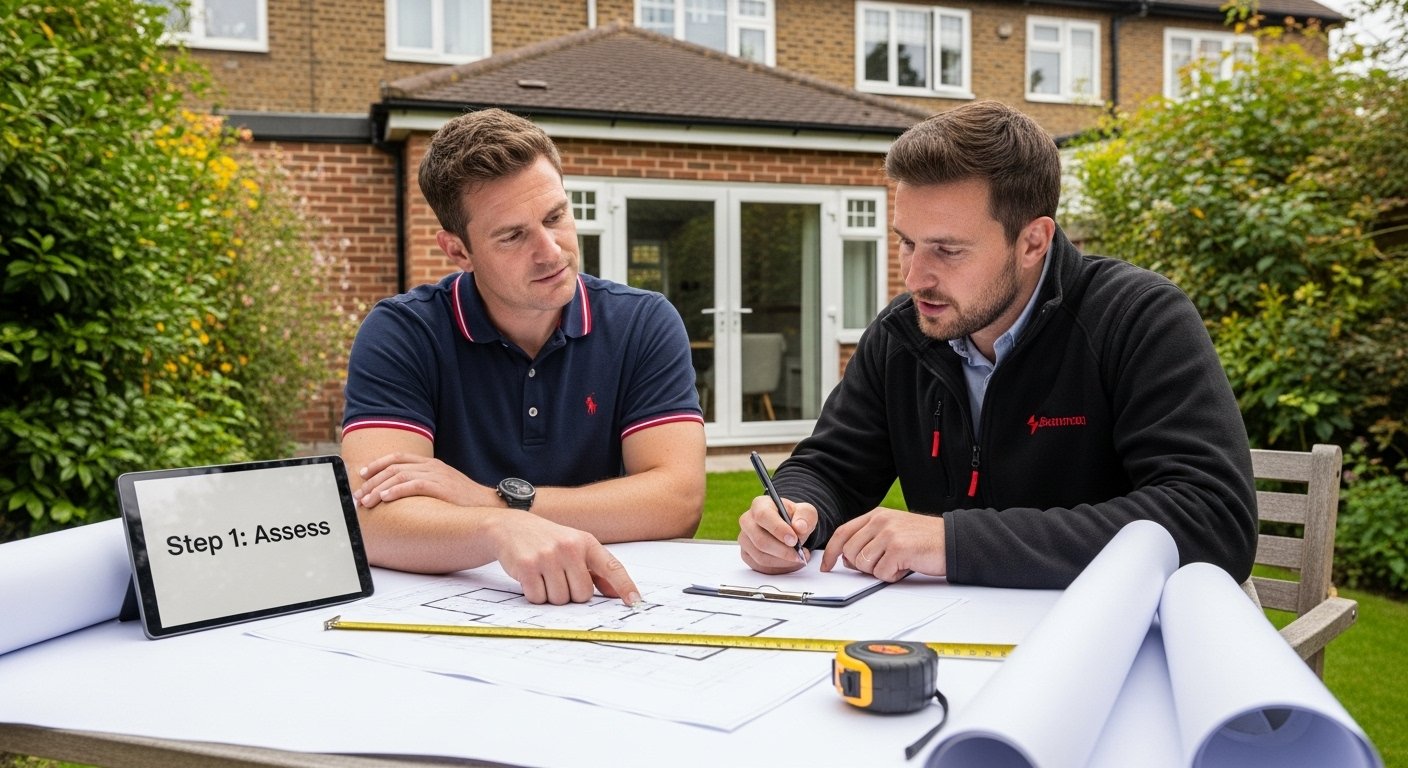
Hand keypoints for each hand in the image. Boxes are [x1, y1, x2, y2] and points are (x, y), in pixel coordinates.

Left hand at [353, 452, 495, 509]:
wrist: (488, 505)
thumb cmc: (464, 502)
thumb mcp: (443, 487)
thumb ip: (425, 485)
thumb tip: (404, 496)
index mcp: (431, 464)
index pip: (398, 457)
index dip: (378, 464)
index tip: (363, 474)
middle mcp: (431, 466)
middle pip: (394, 467)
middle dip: (372, 481)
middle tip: (359, 495)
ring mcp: (436, 474)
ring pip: (399, 475)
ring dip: (379, 488)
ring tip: (366, 501)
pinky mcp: (440, 486)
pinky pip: (412, 485)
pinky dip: (395, 490)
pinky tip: (384, 498)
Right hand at [488, 515, 641, 605]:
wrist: (510, 528)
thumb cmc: (548, 540)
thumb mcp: (575, 547)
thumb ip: (597, 570)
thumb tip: (617, 594)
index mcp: (586, 542)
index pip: (612, 567)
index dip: (625, 586)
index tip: (635, 601)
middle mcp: (569, 547)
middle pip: (582, 595)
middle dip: (571, 594)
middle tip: (559, 579)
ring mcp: (547, 556)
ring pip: (560, 600)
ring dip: (551, 595)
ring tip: (544, 576)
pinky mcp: (527, 566)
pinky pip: (538, 598)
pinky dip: (534, 594)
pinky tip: (531, 578)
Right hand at [738, 495, 814, 573]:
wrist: (789, 528)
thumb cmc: (794, 517)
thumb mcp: (806, 512)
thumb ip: (805, 516)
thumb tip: (800, 527)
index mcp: (760, 505)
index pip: (763, 516)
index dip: (778, 529)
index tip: (794, 540)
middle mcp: (747, 521)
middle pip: (760, 540)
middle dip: (783, 551)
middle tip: (799, 554)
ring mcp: (744, 538)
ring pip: (760, 556)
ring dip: (783, 562)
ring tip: (799, 558)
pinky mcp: (746, 554)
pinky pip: (760, 566)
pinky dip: (778, 568)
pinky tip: (790, 563)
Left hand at [820, 507, 945, 581]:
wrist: (954, 541)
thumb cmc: (924, 540)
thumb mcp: (894, 531)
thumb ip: (869, 540)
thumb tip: (847, 560)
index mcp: (876, 515)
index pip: (842, 533)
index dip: (831, 553)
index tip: (827, 567)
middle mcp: (880, 521)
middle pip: (850, 552)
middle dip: (861, 566)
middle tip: (883, 564)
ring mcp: (889, 533)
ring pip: (863, 564)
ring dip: (879, 571)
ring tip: (898, 563)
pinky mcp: (898, 548)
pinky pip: (881, 573)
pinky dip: (893, 576)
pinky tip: (906, 567)